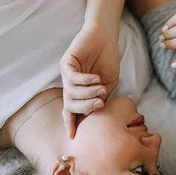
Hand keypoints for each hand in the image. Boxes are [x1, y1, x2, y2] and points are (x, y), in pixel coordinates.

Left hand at [60, 22, 119, 137]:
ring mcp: (67, 74)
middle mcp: (70, 85)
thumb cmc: (108, 60)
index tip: (74, 136)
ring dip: (88, 94)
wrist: (106, 37)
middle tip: (99, 104)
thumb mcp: (108, 84)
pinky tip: (96, 78)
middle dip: (84, 108)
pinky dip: (85, 81)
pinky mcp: (67, 63)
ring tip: (101, 89)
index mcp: (79, 93)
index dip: (71, 124)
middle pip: (70, 106)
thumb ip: (101, 98)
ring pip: (71, 94)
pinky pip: (72, 78)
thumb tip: (94, 113)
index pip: (71, 111)